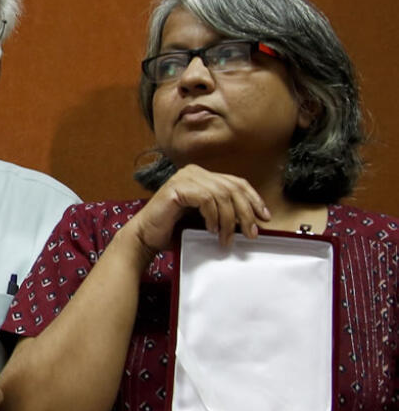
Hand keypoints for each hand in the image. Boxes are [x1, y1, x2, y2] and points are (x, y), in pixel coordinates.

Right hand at [124, 164, 270, 253]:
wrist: (146, 237)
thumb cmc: (174, 230)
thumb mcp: (206, 217)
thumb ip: (224, 212)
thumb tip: (254, 220)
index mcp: (202, 175)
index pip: (236, 183)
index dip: (254, 199)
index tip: (264, 218)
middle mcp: (194, 172)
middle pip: (232, 188)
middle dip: (245, 213)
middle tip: (251, 234)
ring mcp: (184, 177)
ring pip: (221, 195)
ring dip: (229, 220)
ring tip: (227, 238)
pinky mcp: (176, 187)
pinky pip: (206, 199)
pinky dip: (213, 216)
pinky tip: (210, 229)